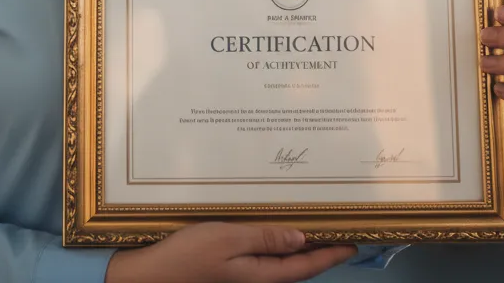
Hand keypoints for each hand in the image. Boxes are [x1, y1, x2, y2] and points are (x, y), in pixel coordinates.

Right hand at [105, 222, 355, 282]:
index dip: (331, 254)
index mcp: (261, 275)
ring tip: (316, 226)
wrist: (150, 274)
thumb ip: (265, 238)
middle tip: (340, 229)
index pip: (306, 266)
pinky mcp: (229, 268)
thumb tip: (302, 238)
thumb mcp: (228, 240)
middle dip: (320, 249)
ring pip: (281, 261)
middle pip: (297, 266)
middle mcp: (256, 278)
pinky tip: (275, 230)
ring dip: (299, 246)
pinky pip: (263, 256)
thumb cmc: (187, 256)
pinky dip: (277, 243)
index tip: (354, 241)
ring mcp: (242, 274)